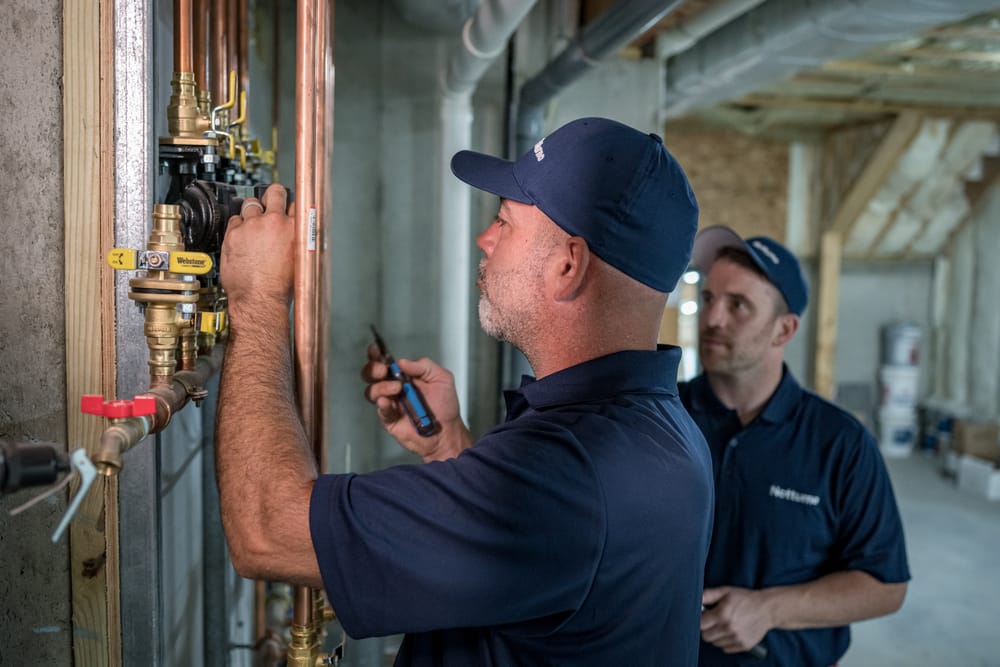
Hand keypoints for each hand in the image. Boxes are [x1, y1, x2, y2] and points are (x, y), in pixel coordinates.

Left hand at [219, 184, 293, 321]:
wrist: (259, 299)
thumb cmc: (280, 287)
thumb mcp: (299, 260)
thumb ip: (296, 240)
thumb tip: (295, 234)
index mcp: (295, 229)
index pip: (295, 204)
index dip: (289, 208)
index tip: (286, 210)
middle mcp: (274, 222)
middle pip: (274, 193)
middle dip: (273, 195)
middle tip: (270, 201)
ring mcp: (252, 226)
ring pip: (251, 204)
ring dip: (253, 212)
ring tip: (253, 224)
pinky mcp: (234, 233)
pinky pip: (234, 219)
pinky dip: (237, 225)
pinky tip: (242, 236)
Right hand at [361, 344, 471, 460]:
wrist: (447, 432)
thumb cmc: (445, 406)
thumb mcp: (442, 378)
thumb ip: (424, 366)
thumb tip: (402, 362)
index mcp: (405, 376)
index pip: (386, 362)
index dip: (377, 355)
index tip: (375, 350)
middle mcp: (395, 388)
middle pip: (372, 375)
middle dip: (373, 369)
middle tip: (383, 370)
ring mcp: (391, 403)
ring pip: (372, 391)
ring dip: (382, 387)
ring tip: (397, 389)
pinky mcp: (389, 419)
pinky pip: (380, 410)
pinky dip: (382, 404)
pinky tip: (388, 402)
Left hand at [701, 586, 773, 653]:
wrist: (767, 609)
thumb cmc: (745, 598)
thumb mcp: (725, 591)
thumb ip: (708, 595)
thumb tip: (695, 600)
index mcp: (722, 614)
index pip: (700, 625)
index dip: (700, 620)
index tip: (704, 616)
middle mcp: (729, 628)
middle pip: (706, 636)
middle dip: (706, 629)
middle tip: (713, 621)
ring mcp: (737, 638)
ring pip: (715, 643)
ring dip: (716, 636)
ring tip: (724, 625)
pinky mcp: (743, 645)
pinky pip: (725, 649)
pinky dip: (725, 642)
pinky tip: (731, 632)